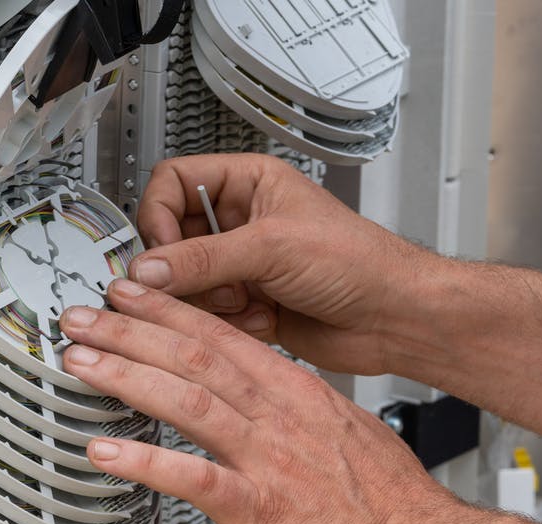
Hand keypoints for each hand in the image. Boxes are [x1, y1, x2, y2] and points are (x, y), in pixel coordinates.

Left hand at [58, 279, 456, 523]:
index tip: (131, 293)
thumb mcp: (343, 429)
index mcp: (295, 391)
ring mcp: (264, 457)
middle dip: (131, 331)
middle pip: (193, 356)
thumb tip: (267, 402)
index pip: (221, 335)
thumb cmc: (387, 498)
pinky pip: (189, 478)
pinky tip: (104, 454)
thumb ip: (296, 411)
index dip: (168, 310)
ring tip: (82, 363)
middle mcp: (276, 414)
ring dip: (126, 377)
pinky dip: (142, 463)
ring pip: (185, 401)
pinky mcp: (255, 506)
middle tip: (83, 316)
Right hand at [130, 153, 440, 374]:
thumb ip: (202, 258)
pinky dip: (225, 322)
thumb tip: (148, 267)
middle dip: (183, 267)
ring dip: (207, 299)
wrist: (394, 318)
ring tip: (240, 301)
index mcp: (249, 183)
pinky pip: (207, 315)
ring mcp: (243, 266)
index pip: (173, 183)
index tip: (163, 250)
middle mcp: (242, 222)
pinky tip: (258, 319)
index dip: (160, 216)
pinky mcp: (247, 306)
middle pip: (172, 239)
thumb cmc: (360, 262)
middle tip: (195, 283)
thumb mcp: (272, 247)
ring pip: (186, 282)